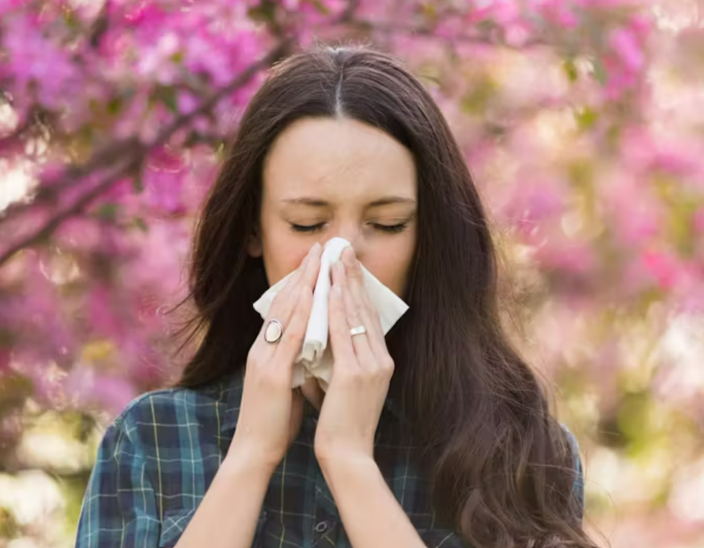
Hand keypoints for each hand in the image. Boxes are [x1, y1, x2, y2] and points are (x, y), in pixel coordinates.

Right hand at [227, 242, 321, 473]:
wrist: (255, 452)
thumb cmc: (274, 421)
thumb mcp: (286, 383)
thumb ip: (295, 362)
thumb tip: (313, 348)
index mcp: (265, 351)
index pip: (283, 309)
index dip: (299, 283)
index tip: (316, 262)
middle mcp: (261, 349)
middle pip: (282, 302)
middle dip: (302, 274)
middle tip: (320, 248)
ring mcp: (264, 359)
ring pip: (285, 313)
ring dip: (303, 285)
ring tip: (318, 261)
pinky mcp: (271, 374)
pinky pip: (289, 338)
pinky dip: (302, 315)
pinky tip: (312, 298)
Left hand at [314, 246, 393, 464]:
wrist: (348, 455)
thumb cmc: (342, 424)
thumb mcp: (345, 386)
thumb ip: (339, 361)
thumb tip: (323, 342)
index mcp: (380, 362)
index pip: (368, 316)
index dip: (357, 288)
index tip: (346, 264)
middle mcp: (381, 359)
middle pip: (365, 309)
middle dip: (352, 276)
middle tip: (342, 248)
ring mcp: (371, 366)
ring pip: (355, 315)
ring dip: (343, 283)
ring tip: (335, 258)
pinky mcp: (356, 374)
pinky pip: (344, 333)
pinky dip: (335, 308)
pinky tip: (329, 289)